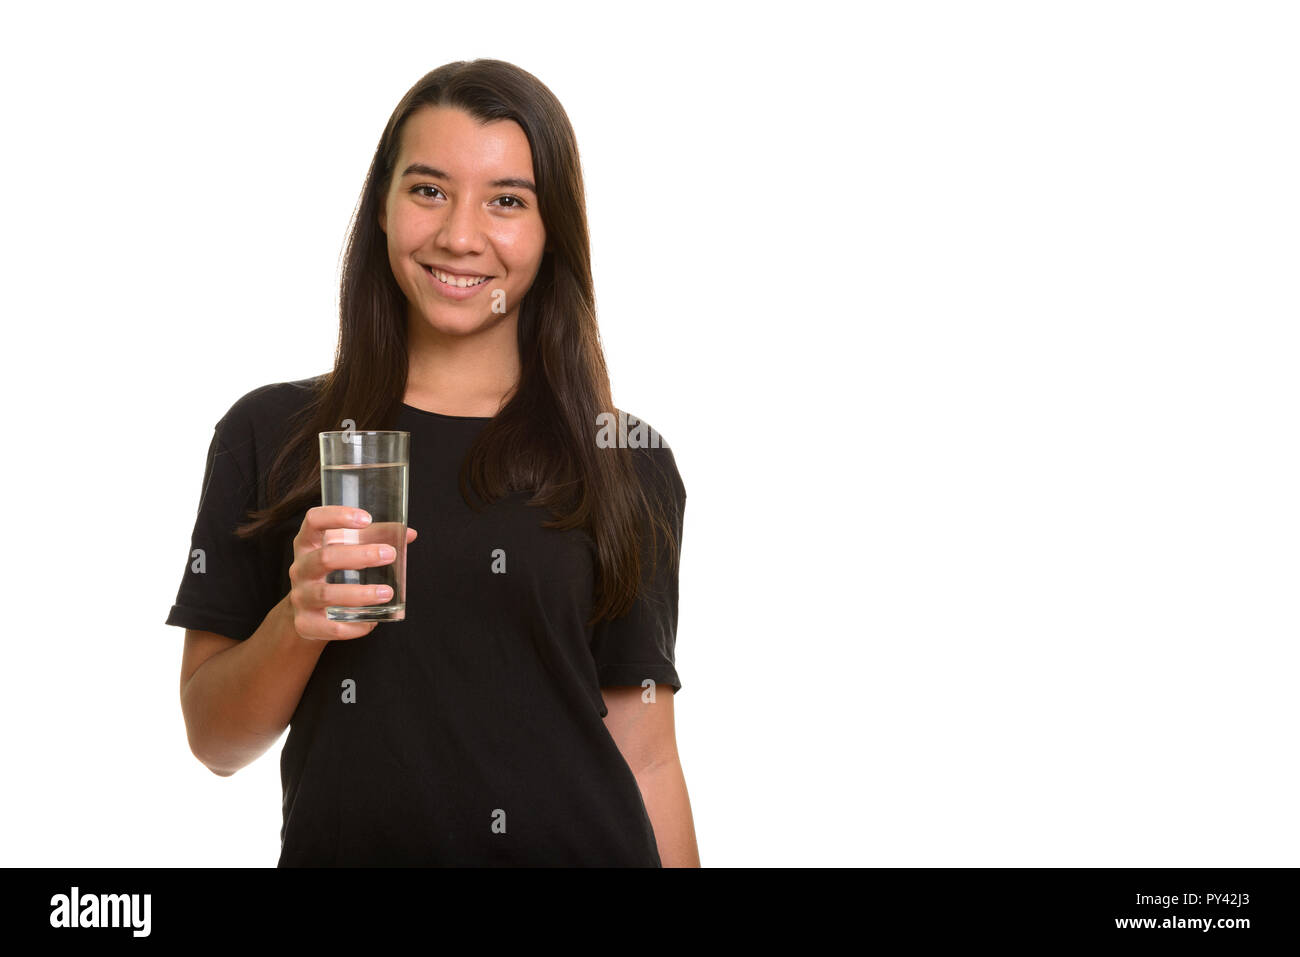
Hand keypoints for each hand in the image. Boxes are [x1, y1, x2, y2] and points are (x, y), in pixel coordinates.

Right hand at [287, 506, 417, 640]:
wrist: (307, 613)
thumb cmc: (332, 572)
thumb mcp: (347, 550)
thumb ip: (376, 538)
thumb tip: (410, 533)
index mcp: (308, 543)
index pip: (313, 520)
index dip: (336, 516)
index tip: (366, 518)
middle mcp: (300, 568)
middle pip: (324, 558)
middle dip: (359, 556)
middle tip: (389, 555)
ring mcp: (300, 596)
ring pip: (326, 594)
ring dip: (360, 594)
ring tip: (387, 592)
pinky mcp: (305, 624)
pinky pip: (330, 627)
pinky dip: (353, 626)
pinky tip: (372, 622)